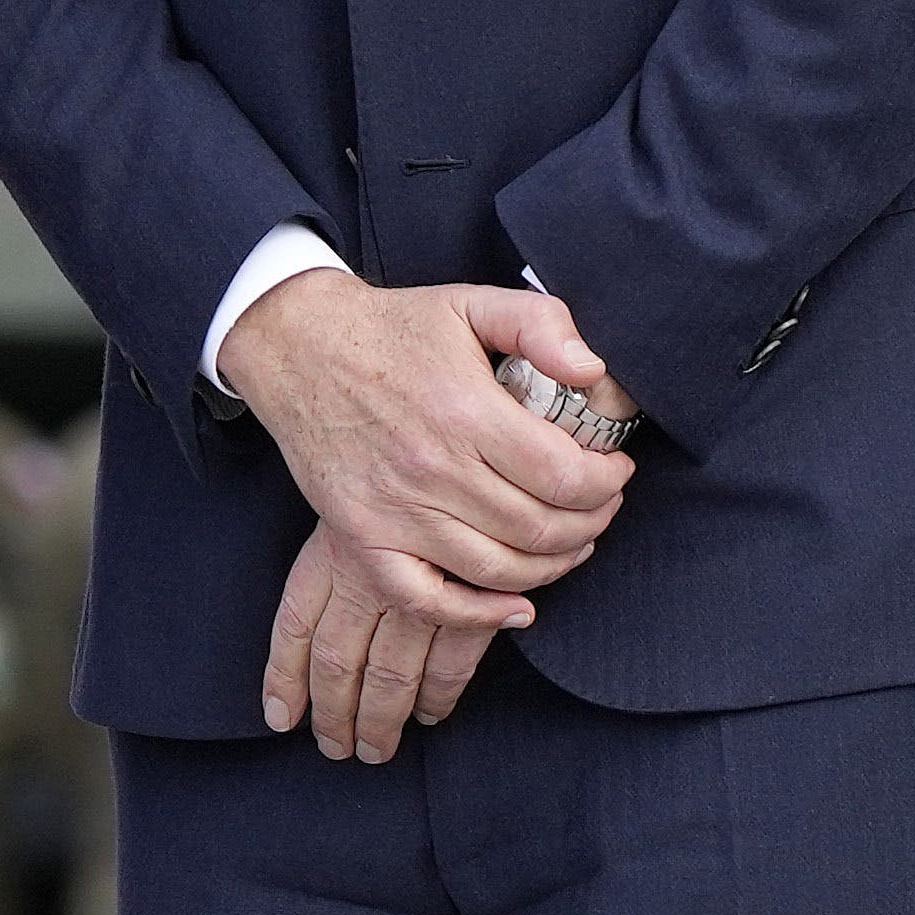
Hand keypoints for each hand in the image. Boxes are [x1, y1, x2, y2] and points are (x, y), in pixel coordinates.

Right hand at [229, 275, 634, 757]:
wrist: (298, 348)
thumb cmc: (393, 328)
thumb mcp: (471, 301)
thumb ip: (541, 324)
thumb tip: (594, 372)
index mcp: (465, 411)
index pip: (564, 475)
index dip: (607, 481)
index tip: (616, 469)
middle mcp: (431, 468)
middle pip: (540, 529)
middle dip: (592, 523)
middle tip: (602, 505)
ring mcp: (394, 512)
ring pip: (499, 570)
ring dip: (553, 566)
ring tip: (572, 542)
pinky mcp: (363, 537)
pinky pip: (428, 599)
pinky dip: (480, 614)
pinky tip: (518, 606)